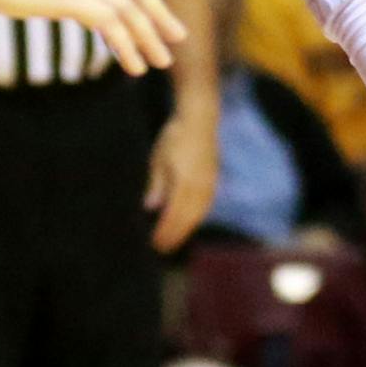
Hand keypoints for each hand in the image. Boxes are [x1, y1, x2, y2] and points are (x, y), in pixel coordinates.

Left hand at [144, 109, 219, 251]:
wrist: (200, 117)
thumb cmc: (175, 135)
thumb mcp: (159, 158)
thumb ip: (157, 184)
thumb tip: (151, 207)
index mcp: (185, 179)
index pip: (175, 212)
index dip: (166, 230)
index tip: (155, 243)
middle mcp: (200, 183)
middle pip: (189, 216)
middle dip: (176, 234)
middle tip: (164, 248)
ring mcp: (210, 180)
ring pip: (200, 211)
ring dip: (187, 227)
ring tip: (176, 239)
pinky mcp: (214, 177)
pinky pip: (207, 202)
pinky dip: (198, 216)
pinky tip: (191, 220)